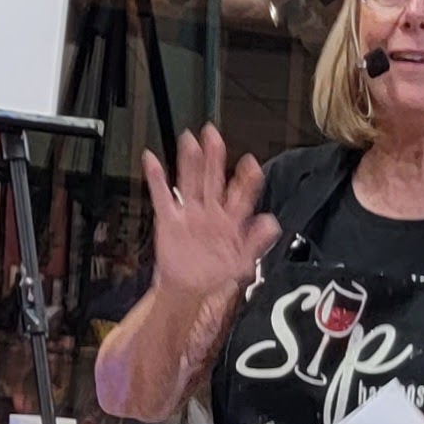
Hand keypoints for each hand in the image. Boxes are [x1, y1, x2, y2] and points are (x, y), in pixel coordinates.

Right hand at [144, 124, 280, 305]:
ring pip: (189, 182)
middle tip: (213, 134)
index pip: (240, 194)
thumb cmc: (215, 275)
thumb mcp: (243, 262)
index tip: (251, 163)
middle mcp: (210, 211)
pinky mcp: (169, 219)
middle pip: (213, 179)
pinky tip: (151, 160)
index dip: (246, 179)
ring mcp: (189, 213)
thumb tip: (272, 223)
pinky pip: (161, 196)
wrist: (189, 290)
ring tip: (189, 140)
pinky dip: (156, 178)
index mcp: (230, 220)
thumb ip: (257, 242)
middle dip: (214, 157)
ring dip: (189, 162)